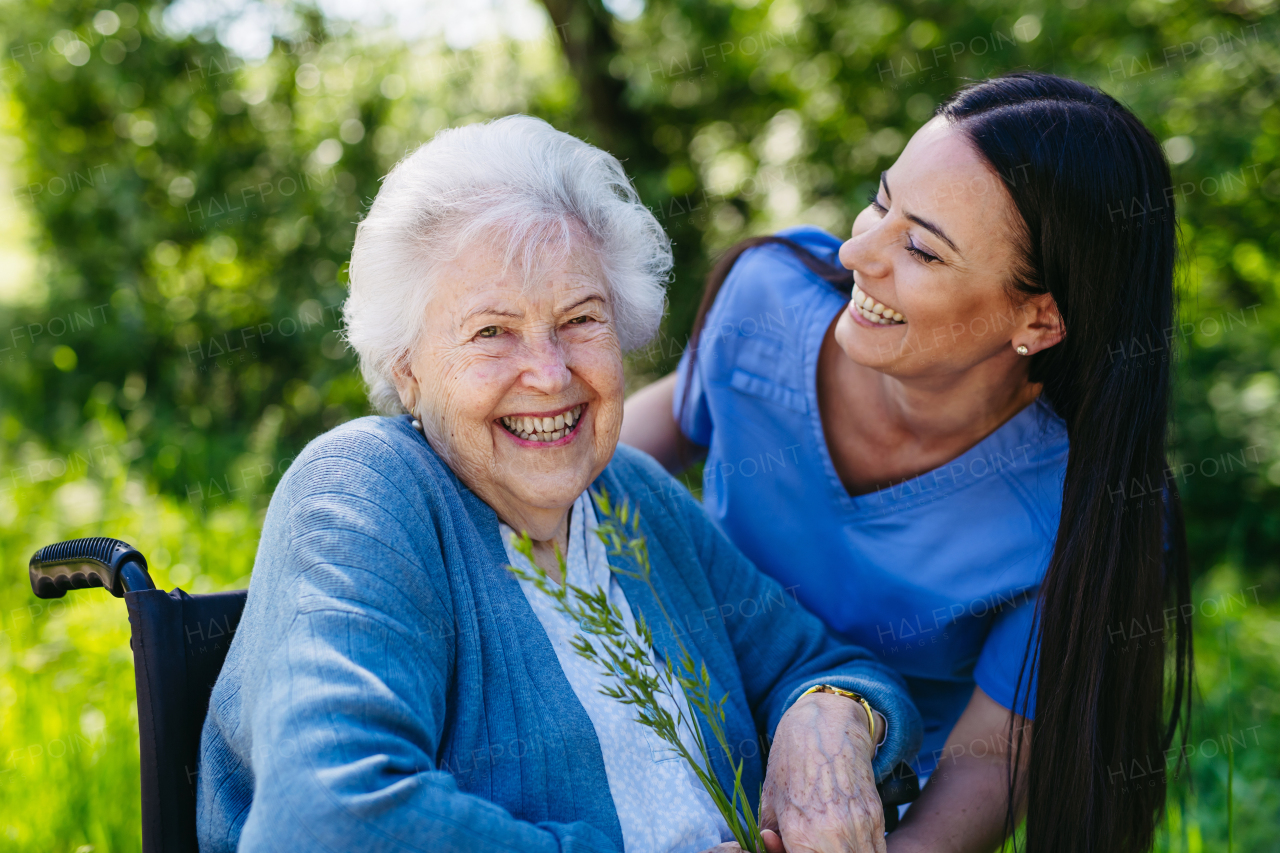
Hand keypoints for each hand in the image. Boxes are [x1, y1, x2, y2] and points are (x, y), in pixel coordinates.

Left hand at [759, 692, 885, 852]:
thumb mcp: (770, 801)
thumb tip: (768, 850)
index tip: (797, 850)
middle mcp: (833, 834)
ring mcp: (859, 826)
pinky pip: (876, 851)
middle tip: (813, 847)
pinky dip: (863, 851)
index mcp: (800, 831)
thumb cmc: (791, 763)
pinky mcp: (877, 818)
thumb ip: (770, 837)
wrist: (826, 725)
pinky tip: (847, 844)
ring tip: (829, 845)